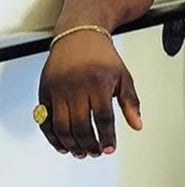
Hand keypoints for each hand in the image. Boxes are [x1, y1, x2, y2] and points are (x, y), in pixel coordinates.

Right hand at [37, 31, 141, 157]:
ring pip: (60, 126)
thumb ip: (131, 102)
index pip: (103, 118)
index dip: (106, 137)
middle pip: (80, 125)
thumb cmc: (102, 56)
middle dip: (89, 144)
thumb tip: (137, 125)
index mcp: (98, 83)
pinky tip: (62, 144)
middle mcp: (76, 86)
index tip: (110, 148)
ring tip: (81, 152)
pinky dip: (52, 135)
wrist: (79, 35)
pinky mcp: (44, 90)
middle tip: (96, 152)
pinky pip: (45, 119)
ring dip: (71, 144)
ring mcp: (58, 89)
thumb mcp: (124, 77)